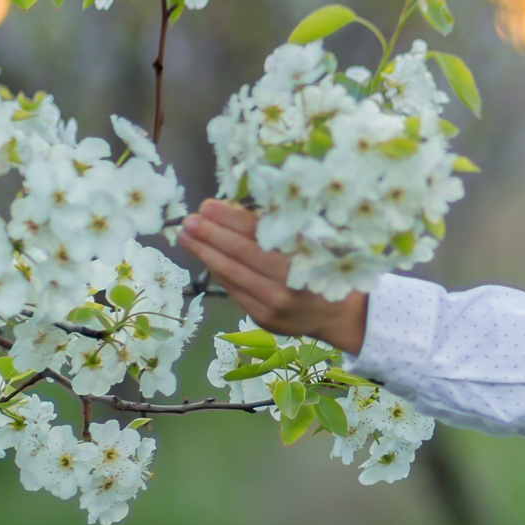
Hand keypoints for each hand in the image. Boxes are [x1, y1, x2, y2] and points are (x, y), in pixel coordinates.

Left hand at [179, 199, 369, 354]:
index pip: (257, 234)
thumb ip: (273, 229)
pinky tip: (206, 258)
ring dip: (206, 253)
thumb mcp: (307, 242)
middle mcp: (286, 283)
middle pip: (240, 254)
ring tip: (187, 237)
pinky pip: (234, 291)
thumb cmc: (322, 268)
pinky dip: (218, 272)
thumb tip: (231, 212)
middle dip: (210, 235)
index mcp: (301, 257)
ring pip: (232, 275)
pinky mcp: (262, 318)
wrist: (337, 314)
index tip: (207, 206)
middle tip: (188, 220)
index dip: (229, 219)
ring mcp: (272, 304)